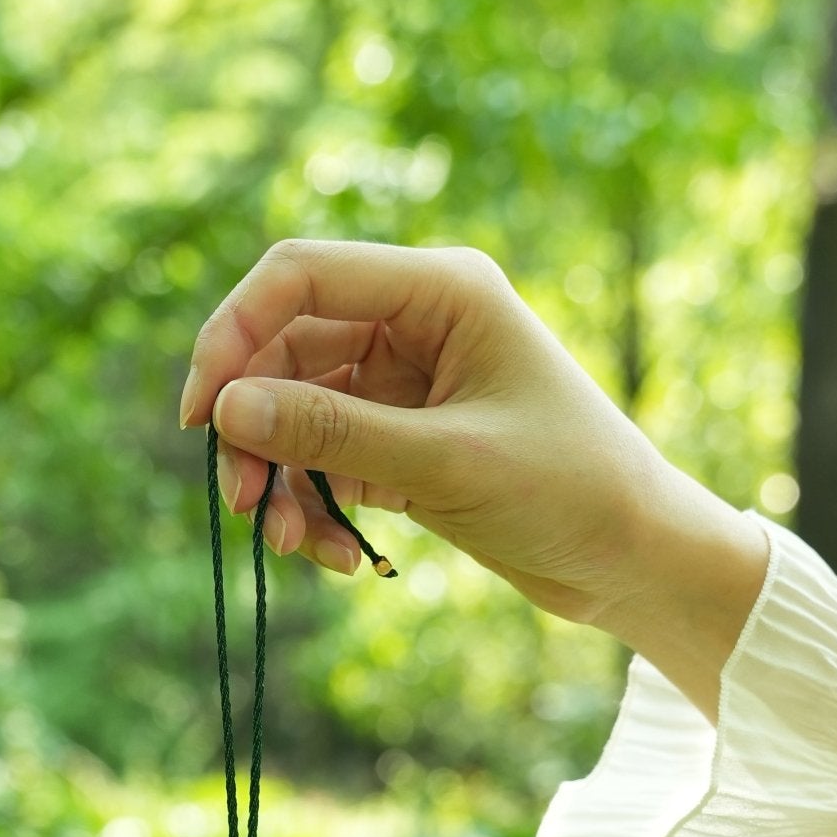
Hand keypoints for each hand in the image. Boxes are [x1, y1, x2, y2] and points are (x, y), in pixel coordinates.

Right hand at [180, 239, 767, 721]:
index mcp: (440, 290)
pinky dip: (316, 506)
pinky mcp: (404, 440)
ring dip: (281, 481)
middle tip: (239, 505)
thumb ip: (334, 433)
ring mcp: (407, 384)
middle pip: (286, 350)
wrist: (634, 560)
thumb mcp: (446, 465)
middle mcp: (417, 323)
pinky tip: (336, 557)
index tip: (203, 416)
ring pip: (298, 413)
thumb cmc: (568, 492)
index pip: (301, 276)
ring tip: (292, 547)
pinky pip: (326, 460)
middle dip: (255, 428)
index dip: (234, 335)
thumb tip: (228, 409)